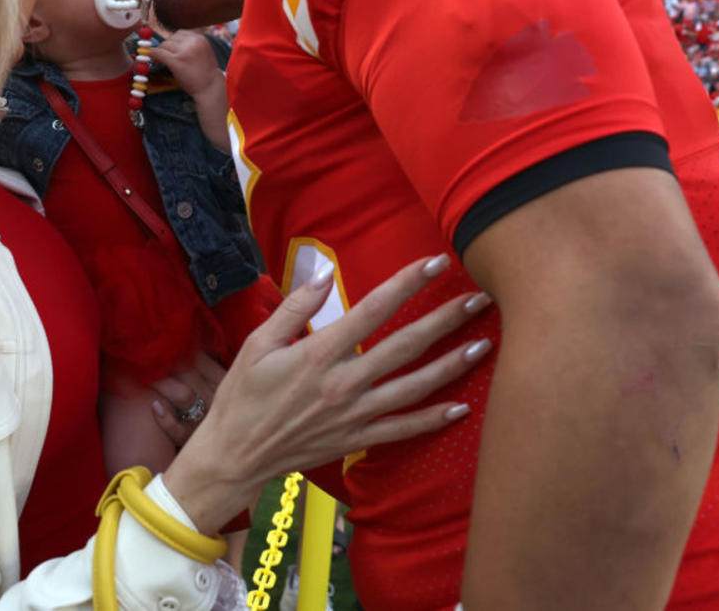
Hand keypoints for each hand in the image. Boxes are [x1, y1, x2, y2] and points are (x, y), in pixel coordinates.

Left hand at [149, 30, 221, 100]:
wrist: (210, 87)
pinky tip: (154, 60)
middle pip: (171, 38)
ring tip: (162, 61)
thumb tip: (174, 41)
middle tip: (166, 56)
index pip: (180, 33)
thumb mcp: (204, 52)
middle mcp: (192, 42)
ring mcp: (184, 51)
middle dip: (168, 47)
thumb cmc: (206, 73)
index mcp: (200, 38)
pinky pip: (159, 53)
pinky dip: (153, 55)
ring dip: (161, 52)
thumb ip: (192, 44)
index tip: (171, 48)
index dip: (174, 41)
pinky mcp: (176, 61)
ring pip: (164, 45)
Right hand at [163, 255, 492, 533]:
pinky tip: (462, 408)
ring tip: (484, 345)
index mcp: (319, 353)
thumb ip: (294, 308)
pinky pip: (403, 429)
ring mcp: (355, 415)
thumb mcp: (257, 343)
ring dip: (452, 366)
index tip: (435, 262)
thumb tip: (324, 275)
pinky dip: (434, 419)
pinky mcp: (357, 439)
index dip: (406, 283)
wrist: (234, 454)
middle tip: (481, 299)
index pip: (373, 310)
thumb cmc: (242, 395)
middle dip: (446, 320)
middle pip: (406, 346)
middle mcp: (344, 383)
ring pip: (415, 387)